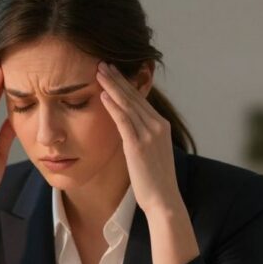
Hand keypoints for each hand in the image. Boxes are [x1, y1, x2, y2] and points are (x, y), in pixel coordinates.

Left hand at [96, 61, 183, 215]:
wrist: (163, 200)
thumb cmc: (155, 181)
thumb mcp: (152, 154)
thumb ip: (143, 138)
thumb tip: (130, 131)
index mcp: (162, 126)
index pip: (141, 99)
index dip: (125, 84)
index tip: (112, 72)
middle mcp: (158, 126)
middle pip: (134, 96)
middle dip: (117, 78)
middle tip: (103, 63)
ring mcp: (149, 134)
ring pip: (128, 104)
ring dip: (112, 86)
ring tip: (99, 71)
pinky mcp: (138, 145)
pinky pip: (124, 120)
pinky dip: (113, 106)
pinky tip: (103, 95)